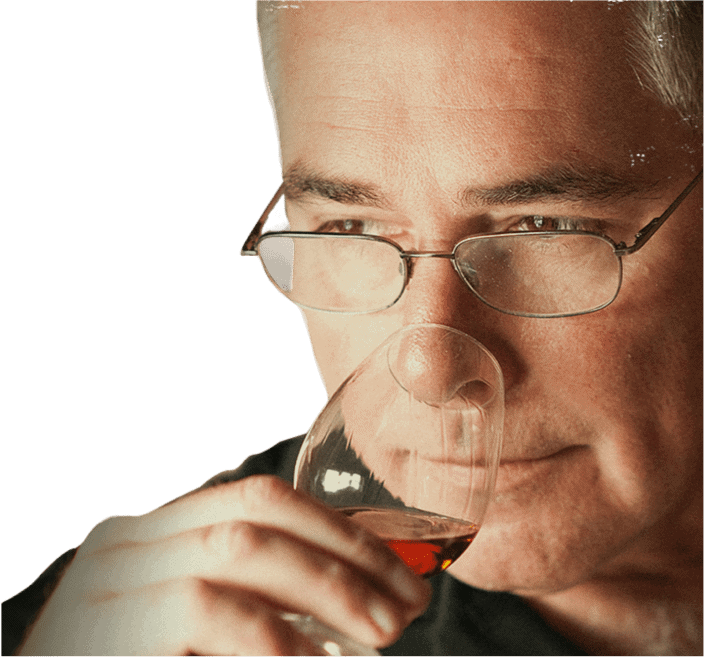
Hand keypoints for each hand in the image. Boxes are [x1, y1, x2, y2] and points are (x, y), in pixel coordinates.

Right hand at [18, 475, 430, 655]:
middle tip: (408, 602)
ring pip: (239, 550)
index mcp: (154, 533)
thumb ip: (252, 600)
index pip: (259, 498)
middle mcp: (129, 543)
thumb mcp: (193, 626)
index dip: (338, 528)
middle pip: (258, 513)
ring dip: (326, 588)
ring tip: (384, 630)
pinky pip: (209, 611)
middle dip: (346, 553)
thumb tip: (357, 603)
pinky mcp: (110, 629)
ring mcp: (112, 581)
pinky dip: (276, 637)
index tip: (397, 568)